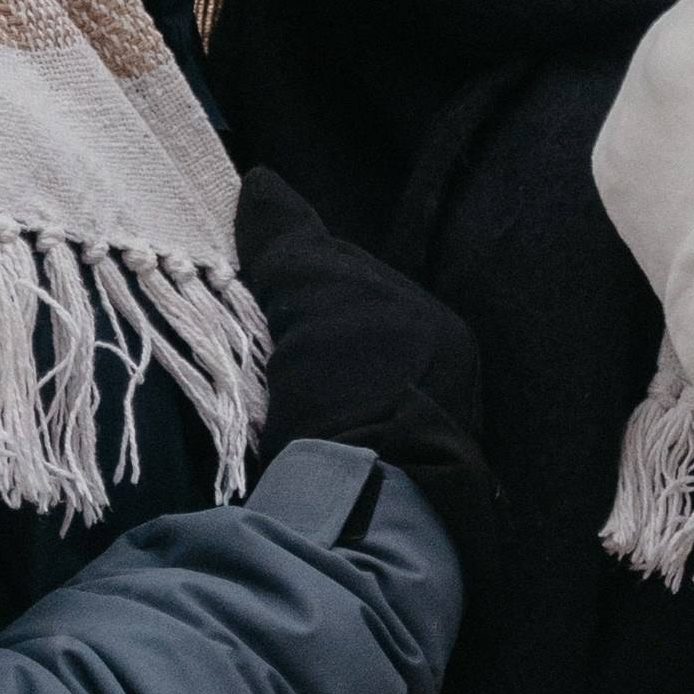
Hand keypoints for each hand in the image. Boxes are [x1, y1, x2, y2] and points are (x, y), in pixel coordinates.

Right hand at [235, 169, 505, 583]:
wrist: (368, 511)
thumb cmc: (353, 392)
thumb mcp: (314, 301)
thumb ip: (291, 244)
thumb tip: (262, 183)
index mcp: (435, 326)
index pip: (354, 279)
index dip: (295, 277)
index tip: (249, 290)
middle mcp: (444, 377)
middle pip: (353, 334)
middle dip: (305, 335)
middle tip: (252, 344)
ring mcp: (425, 437)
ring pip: (348, 388)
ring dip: (306, 386)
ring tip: (264, 396)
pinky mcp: (400, 489)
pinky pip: (348, 437)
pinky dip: (313, 431)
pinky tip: (287, 438)